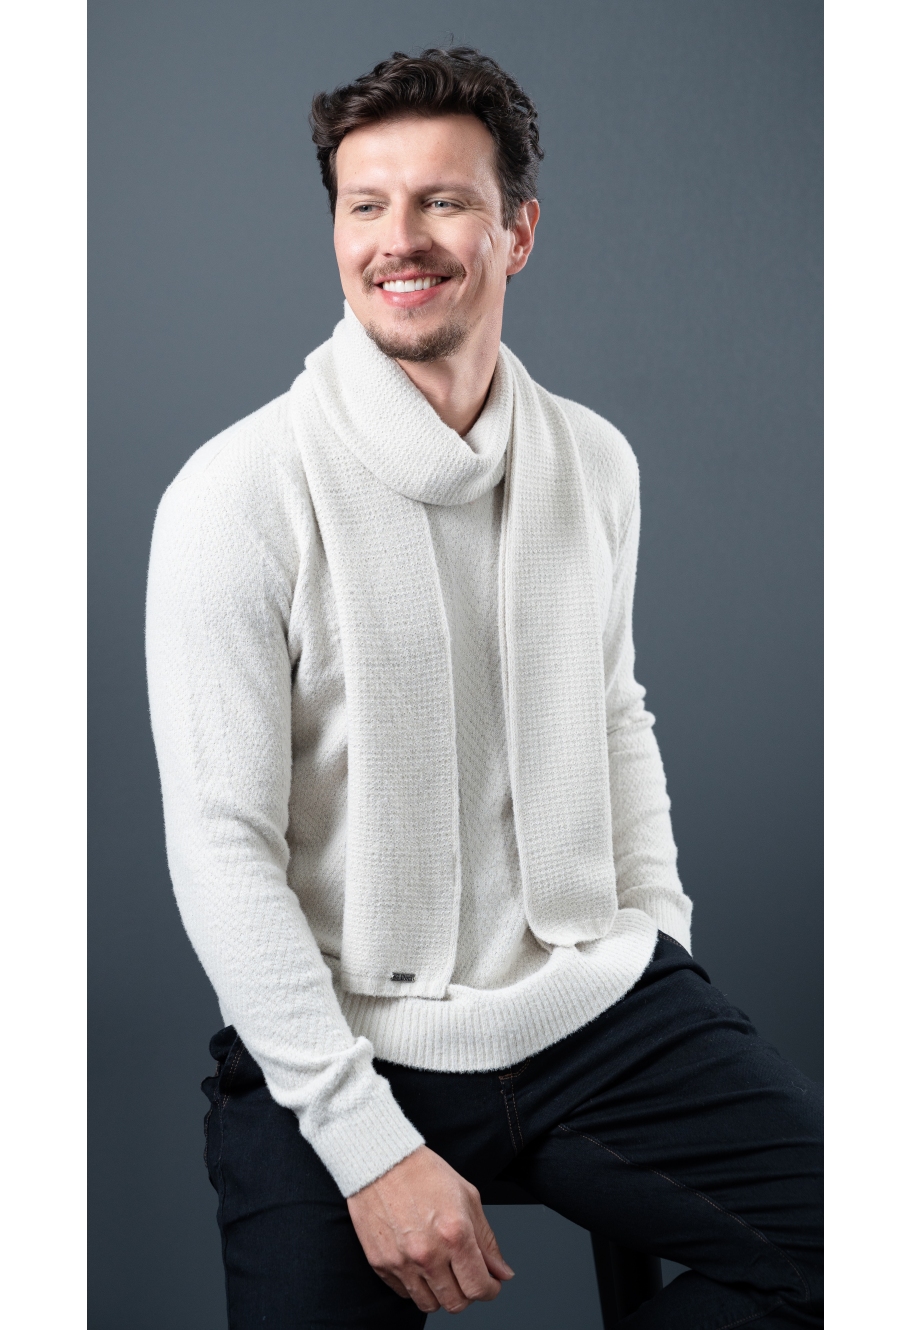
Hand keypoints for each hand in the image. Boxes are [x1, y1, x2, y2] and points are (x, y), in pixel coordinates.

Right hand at [347, 1145, 514, 1313]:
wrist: (380, 1161)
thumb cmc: (424, 1173)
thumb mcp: (467, 1197)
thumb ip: (487, 1239)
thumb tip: (502, 1272)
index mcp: (455, 1234)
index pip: (479, 1287)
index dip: (490, 1289)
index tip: (490, 1283)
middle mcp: (428, 1253)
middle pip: (455, 1304)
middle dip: (467, 1293)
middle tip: (466, 1275)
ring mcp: (402, 1262)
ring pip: (429, 1304)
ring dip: (441, 1293)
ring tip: (442, 1271)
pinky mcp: (381, 1264)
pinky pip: (404, 1293)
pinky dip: (416, 1286)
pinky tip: (420, 1265)